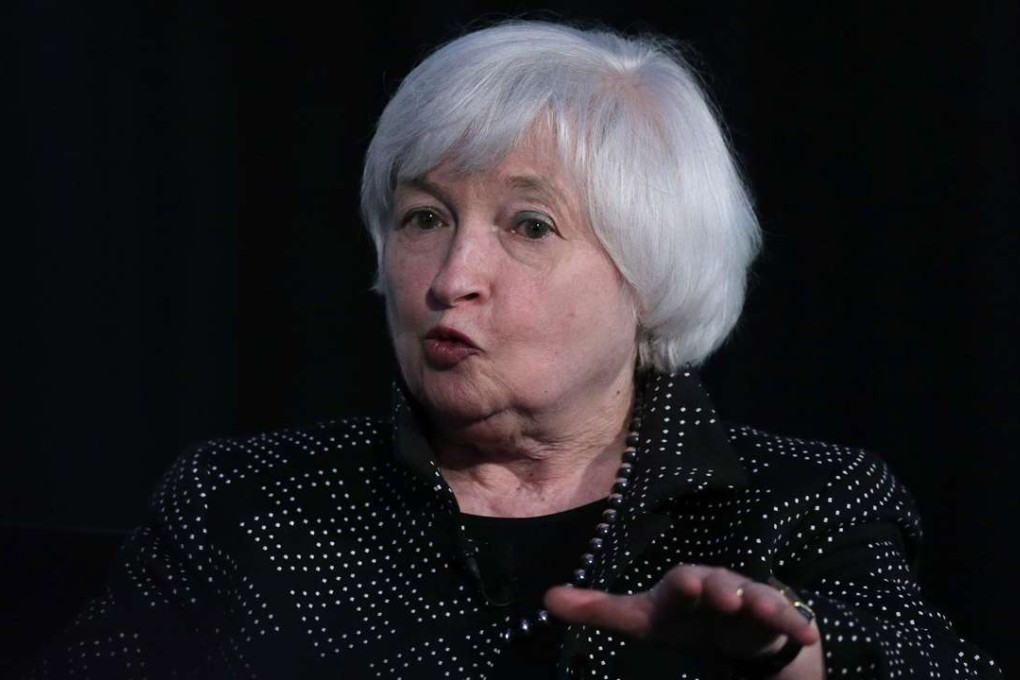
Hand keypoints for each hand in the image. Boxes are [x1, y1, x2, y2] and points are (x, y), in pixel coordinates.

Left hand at [543, 565, 818, 664]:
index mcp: (683, 588)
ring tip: (766, 610)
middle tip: (724, 591)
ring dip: (761, 602)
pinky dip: (796, 623)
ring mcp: (748, 601)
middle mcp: (716, 587)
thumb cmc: (683, 617)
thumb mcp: (641, 619)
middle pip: (720, 583)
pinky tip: (809, 633)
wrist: (736, 626)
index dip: (682, 584)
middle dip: (722, 586)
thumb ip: (598, 609)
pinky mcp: (775, 618)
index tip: (686, 583)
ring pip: (756, 598)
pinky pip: (787, 619)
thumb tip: (546, 598)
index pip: (679, 583)